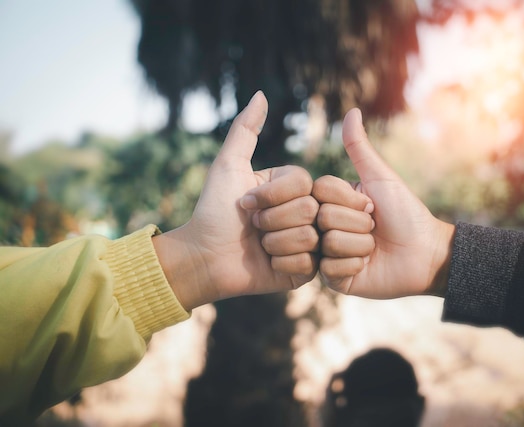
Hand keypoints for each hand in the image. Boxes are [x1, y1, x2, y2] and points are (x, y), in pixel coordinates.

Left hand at [153, 91, 318, 309]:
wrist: (204, 257)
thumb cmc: (214, 210)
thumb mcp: (228, 166)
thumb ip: (245, 129)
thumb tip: (261, 94)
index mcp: (291, 187)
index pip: (303, 182)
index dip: (271, 195)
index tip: (245, 203)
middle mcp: (304, 211)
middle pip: (309, 209)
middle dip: (271, 220)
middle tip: (252, 227)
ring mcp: (307, 241)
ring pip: (310, 237)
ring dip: (274, 242)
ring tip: (259, 245)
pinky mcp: (305, 269)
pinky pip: (307, 263)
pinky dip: (282, 263)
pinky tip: (268, 263)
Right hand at [313, 108, 455, 298]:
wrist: (426, 254)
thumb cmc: (406, 213)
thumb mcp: (381, 178)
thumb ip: (360, 148)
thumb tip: (352, 111)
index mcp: (332, 201)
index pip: (320, 192)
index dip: (349, 200)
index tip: (371, 206)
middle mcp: (323, 225)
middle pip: (322, 217)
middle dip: (357, 224)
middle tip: (374, 229)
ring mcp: (326, 252)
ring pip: (328, 243)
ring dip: (359, 246)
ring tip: (373, 248)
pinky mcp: (333, 277)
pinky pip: (331, 268)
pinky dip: (354, 265)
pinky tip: (366, 266)